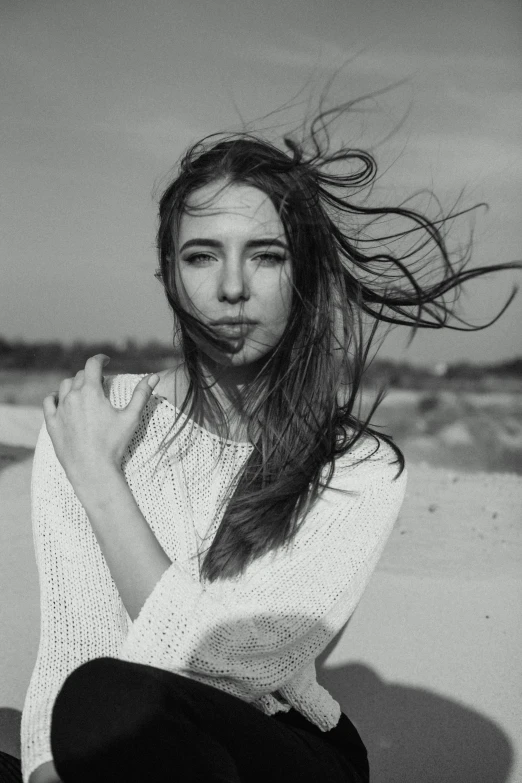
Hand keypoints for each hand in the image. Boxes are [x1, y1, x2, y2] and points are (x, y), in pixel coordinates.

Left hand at [43, 355, 158, 486]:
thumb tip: (154, 376)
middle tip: (101, 381)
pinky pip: (49, 402)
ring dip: (74, 383)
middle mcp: (72, 396)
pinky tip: (60, 398)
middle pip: (79, 376)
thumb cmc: (113, 444)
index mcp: (91, 392)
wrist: (92, 469)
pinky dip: (55, 396)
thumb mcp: (131, 417)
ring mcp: (60, 410)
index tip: (106, 360)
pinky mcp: (52, 423)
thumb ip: (142, 394)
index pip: (92, 365)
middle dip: (91, 374)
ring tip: (83, 389)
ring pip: (64, 386)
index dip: (100, 359)